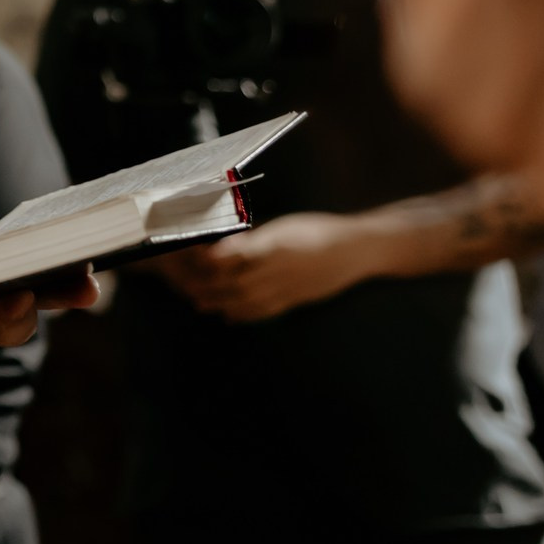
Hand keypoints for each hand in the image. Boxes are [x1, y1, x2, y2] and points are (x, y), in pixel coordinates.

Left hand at [156, 213, 377, 322]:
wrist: (356, 250)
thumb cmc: (318, 230)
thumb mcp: (286, 227)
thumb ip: (257, 238)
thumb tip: (226, 244)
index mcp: (277, 245)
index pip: (238, 254)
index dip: (214, 259)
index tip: (194, 258)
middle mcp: (280, 268)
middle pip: (238, 282)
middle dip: (210, 287)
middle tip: (187, 288)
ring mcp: (289, 287)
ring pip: (249, 300)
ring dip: (222, 303)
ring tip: (199, 304)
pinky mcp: (296, 299)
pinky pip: (267, 311)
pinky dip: (246, 315)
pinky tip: (230, 316)